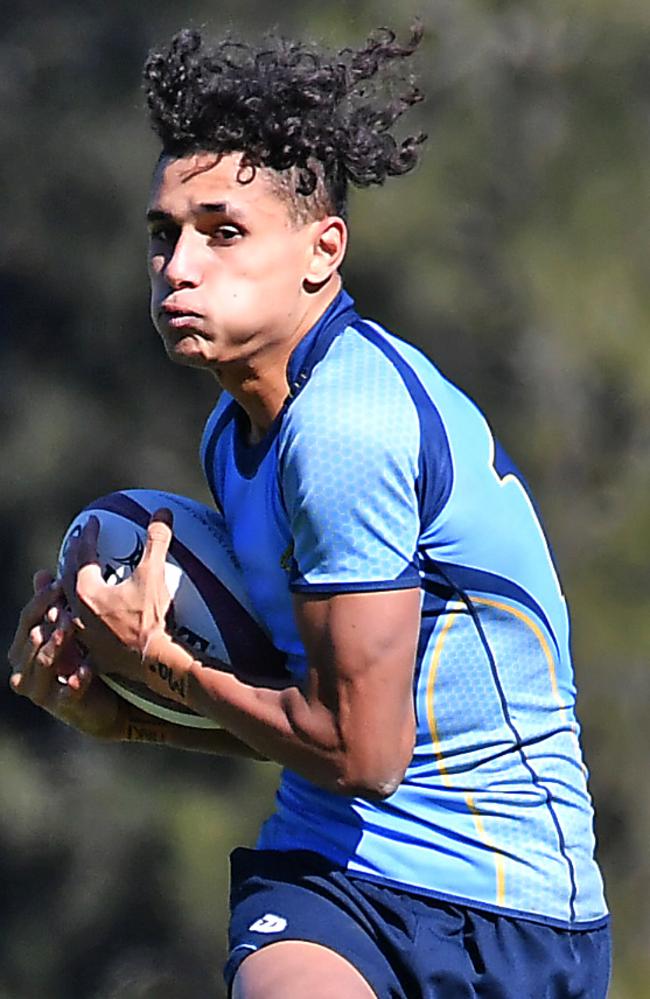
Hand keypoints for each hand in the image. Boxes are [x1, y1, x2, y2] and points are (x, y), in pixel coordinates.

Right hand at [8, 570, 124, 738]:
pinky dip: (75, 680)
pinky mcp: (61, 707)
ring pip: (43, 663)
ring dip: (57, 644)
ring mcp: (39, 691)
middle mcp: (23, 670)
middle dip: (48, 620)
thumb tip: (41, 574)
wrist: (107, 703)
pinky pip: (66, 692)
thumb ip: (53, 607)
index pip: (27, 619)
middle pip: (32, 638)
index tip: (60, 584)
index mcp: (23, 649)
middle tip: (66, 606)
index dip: (42, 601)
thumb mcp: (70, 633)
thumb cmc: (83, 663)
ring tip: (70, 628)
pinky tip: (85, 669)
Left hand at [63, 508, 173, 682]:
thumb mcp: (153, 574)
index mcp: (86, 590)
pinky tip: (87, 615)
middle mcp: (77, 611)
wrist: (151, 660)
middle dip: (74, 557)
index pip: (82, 555)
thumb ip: (156, 541)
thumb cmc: (149, 618)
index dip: (89, 535)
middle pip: (68, 577)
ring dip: (72, 587)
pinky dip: (81, 615)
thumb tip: (162, 514)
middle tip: (80, 543)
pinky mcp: (91, 649)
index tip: (92, 522)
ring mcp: (82, 633)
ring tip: (77, 577)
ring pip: (69, 603)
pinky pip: (80, 627)